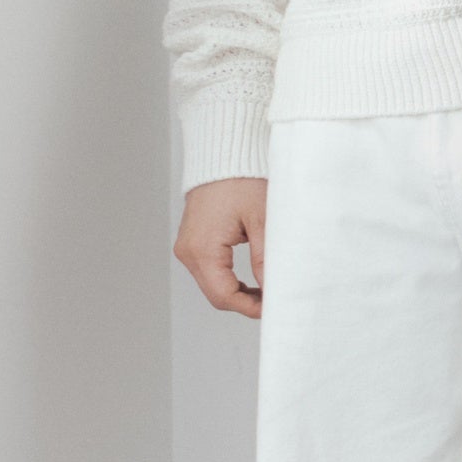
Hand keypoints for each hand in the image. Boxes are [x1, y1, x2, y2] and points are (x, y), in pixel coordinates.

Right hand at [174, 175, 267, 316]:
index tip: (274, 308)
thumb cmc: (243, 179)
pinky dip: (229, 279)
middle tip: (273, 302)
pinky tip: (251, 280)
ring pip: (212, 285)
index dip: (250, 308)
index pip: (224, 296)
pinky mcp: (192, 241)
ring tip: (266, 291)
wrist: (224, 152)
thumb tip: (273, 291)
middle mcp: (188, 251)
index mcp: (203, 248)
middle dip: (245, 303)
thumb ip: (266, 260)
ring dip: (237, 292)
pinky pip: (209, 271)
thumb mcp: (262, 221)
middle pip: (216, 294)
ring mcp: (187, 246)